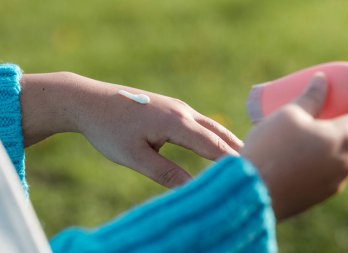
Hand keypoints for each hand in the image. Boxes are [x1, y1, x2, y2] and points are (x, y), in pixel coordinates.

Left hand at [21, 72, 242, 187]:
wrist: (88, 100)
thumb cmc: (109, 130)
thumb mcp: (135, 157)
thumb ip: (165, 173)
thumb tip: (192, 189)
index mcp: (175, 123)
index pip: (213, 145)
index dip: (234, 161)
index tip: (253, 174)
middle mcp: (181, 111)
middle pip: (217, 132)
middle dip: (237, 149)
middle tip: (259, 164)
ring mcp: (175, 106)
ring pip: (208, 125)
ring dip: (226, 139)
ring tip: (244, 153)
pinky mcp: (168, 107)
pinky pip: (197, 122)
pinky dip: (212, 134)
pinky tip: (213, 141)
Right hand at [241, 73, 347, 220]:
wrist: (252, 191)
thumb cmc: (271, 148)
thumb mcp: (288, 114)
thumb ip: (310, 97)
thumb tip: (322, 79)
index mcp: (346, 138)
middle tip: (333, 110)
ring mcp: (336, 183)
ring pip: (346, 157)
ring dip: (338, 143)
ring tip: (318, 133)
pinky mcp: (321, 195)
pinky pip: (331, 172)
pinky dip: (326, 159)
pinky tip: (306, 155)